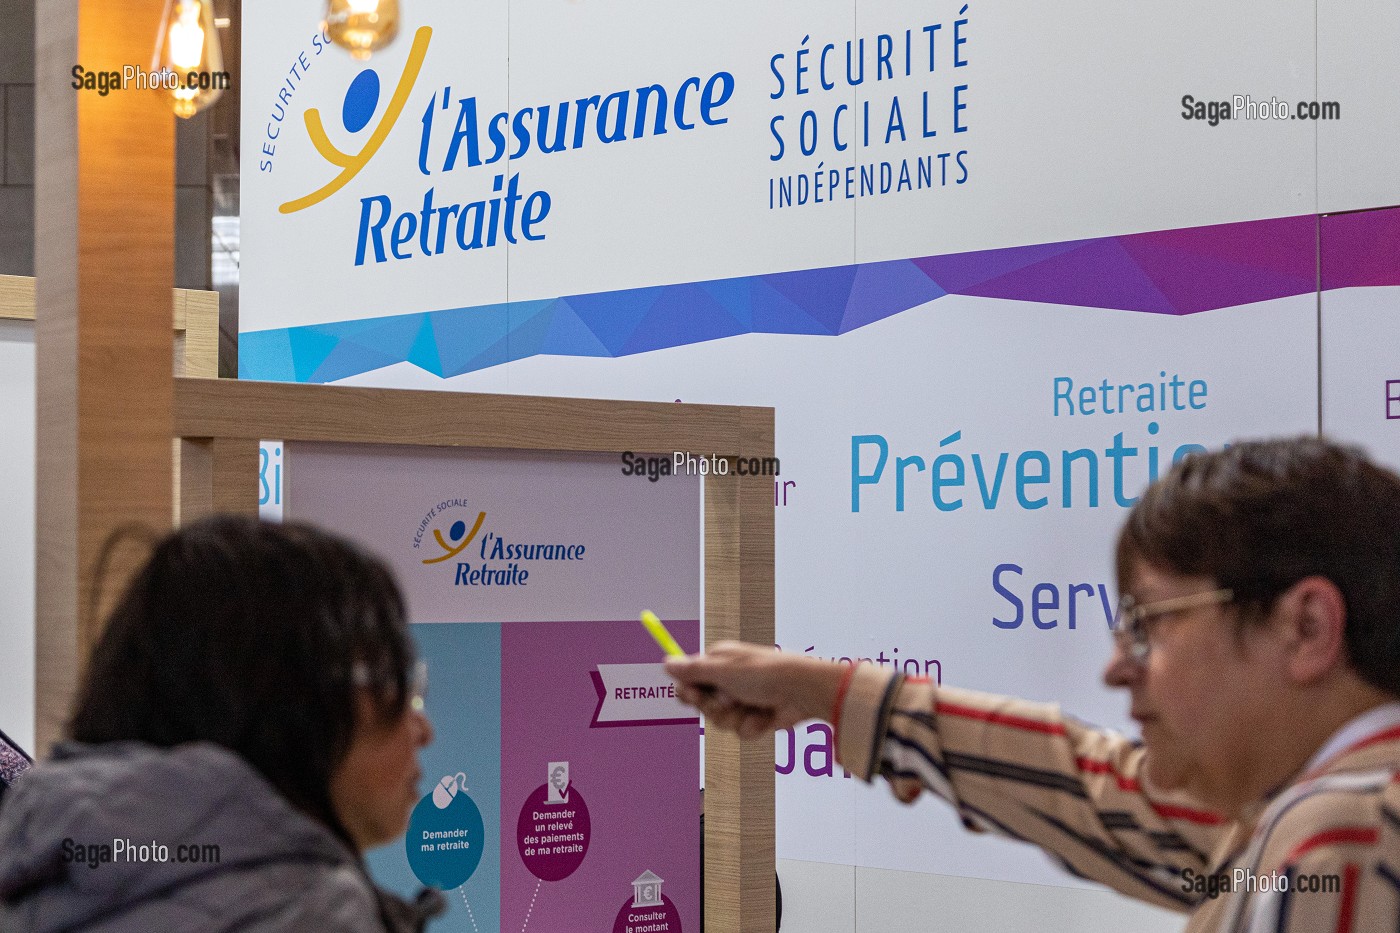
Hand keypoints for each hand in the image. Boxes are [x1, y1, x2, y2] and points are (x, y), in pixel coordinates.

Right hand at [664, 641, 845, 739]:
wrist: (801, 690)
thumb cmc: (763, 673)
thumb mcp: (723, 670)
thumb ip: (693, 670)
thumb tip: (666, 663)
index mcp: (720, 662)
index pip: (690, 679)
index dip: (688, 691)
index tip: (690, 695)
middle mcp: (729, 681)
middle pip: (702, 705)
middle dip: (713, 707)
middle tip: (726, 700)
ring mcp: (743, 700)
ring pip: (721, 722)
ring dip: (735, 717)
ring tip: (751, 705)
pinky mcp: (756, 718)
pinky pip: (741, 731)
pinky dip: (752, 726)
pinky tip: (765, 716)